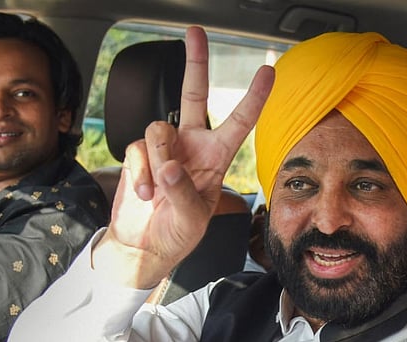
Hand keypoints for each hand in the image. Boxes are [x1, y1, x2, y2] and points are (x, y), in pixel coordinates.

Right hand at [95, 26, 273, 287]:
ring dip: (157, 160)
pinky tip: (145, 194)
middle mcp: (191, 145)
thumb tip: (169, 167)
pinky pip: (137, 150)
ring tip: (158, 190)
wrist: (143, 245)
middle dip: (196, 61)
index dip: (254, 97)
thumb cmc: (177, 234)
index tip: (269, 71)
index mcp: (216, 157)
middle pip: (194, 94)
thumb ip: (184, 192)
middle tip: (196, 31)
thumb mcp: (193, 219)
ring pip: (158, 129)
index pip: (239, 122)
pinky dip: (140, 173)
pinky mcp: (139, 155)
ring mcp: (163, 148)